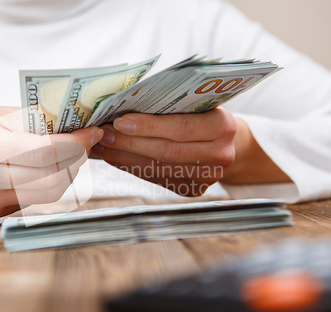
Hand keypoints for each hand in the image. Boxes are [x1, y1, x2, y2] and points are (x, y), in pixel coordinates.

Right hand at [0, 106, 103, 217]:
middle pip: (52, 180)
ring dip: (67, 172)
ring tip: (67, 153)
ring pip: (50, 193)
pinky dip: (50, 182)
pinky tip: (45, 167)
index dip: (76, 144)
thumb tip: (79, 127)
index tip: (92, 133)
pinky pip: (37, 199)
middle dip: (77, 159)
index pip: (44, 152)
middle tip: (85, 143)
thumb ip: (37, 122)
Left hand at [90, 108, 236, 196]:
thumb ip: (172, 103)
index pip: (181, 127)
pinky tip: (115, 157)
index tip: (120, 121)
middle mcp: (219, 155)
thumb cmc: (205, 114)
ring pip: (157, 168)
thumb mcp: (198, 102)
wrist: (227, 142)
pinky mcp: (193, 189)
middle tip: (104, 134)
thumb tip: (125, 102)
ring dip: (125, 157)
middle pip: (166, 151)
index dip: (149, 126)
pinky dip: (131, 167)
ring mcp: (207, 177)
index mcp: (223, 126)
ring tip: (103, 145)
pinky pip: (155, 178)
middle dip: (130, 143)